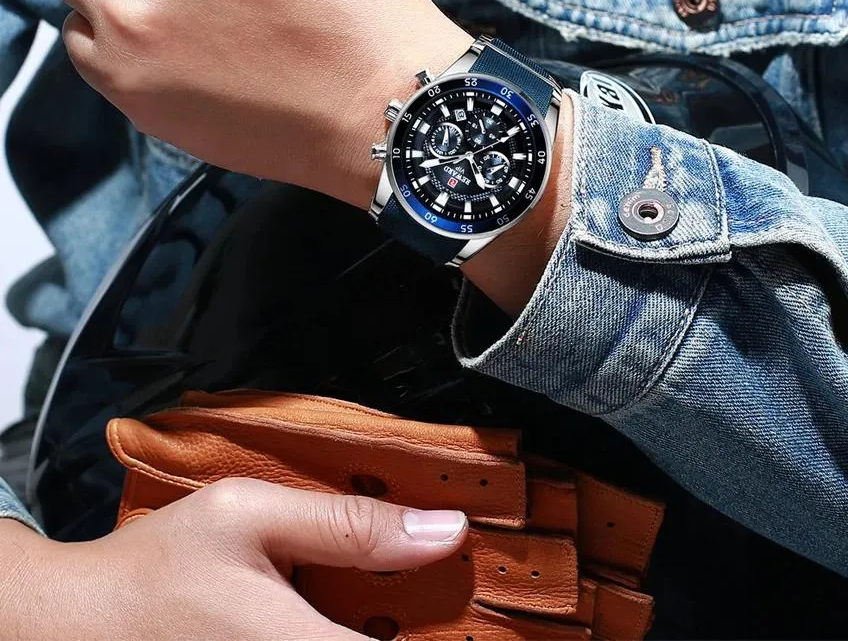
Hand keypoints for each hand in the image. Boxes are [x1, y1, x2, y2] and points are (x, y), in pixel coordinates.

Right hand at [0, 478, 466, 639]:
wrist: (72, 628)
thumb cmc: (152, 573)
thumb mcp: (250, 518)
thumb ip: (347, 524)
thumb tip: (442, 529)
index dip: (458, 627)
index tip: (474, 597)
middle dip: (419, 622)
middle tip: (432, 585)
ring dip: (380, 624)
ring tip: (385, 593)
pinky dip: (344, 629)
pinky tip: (336, 609)